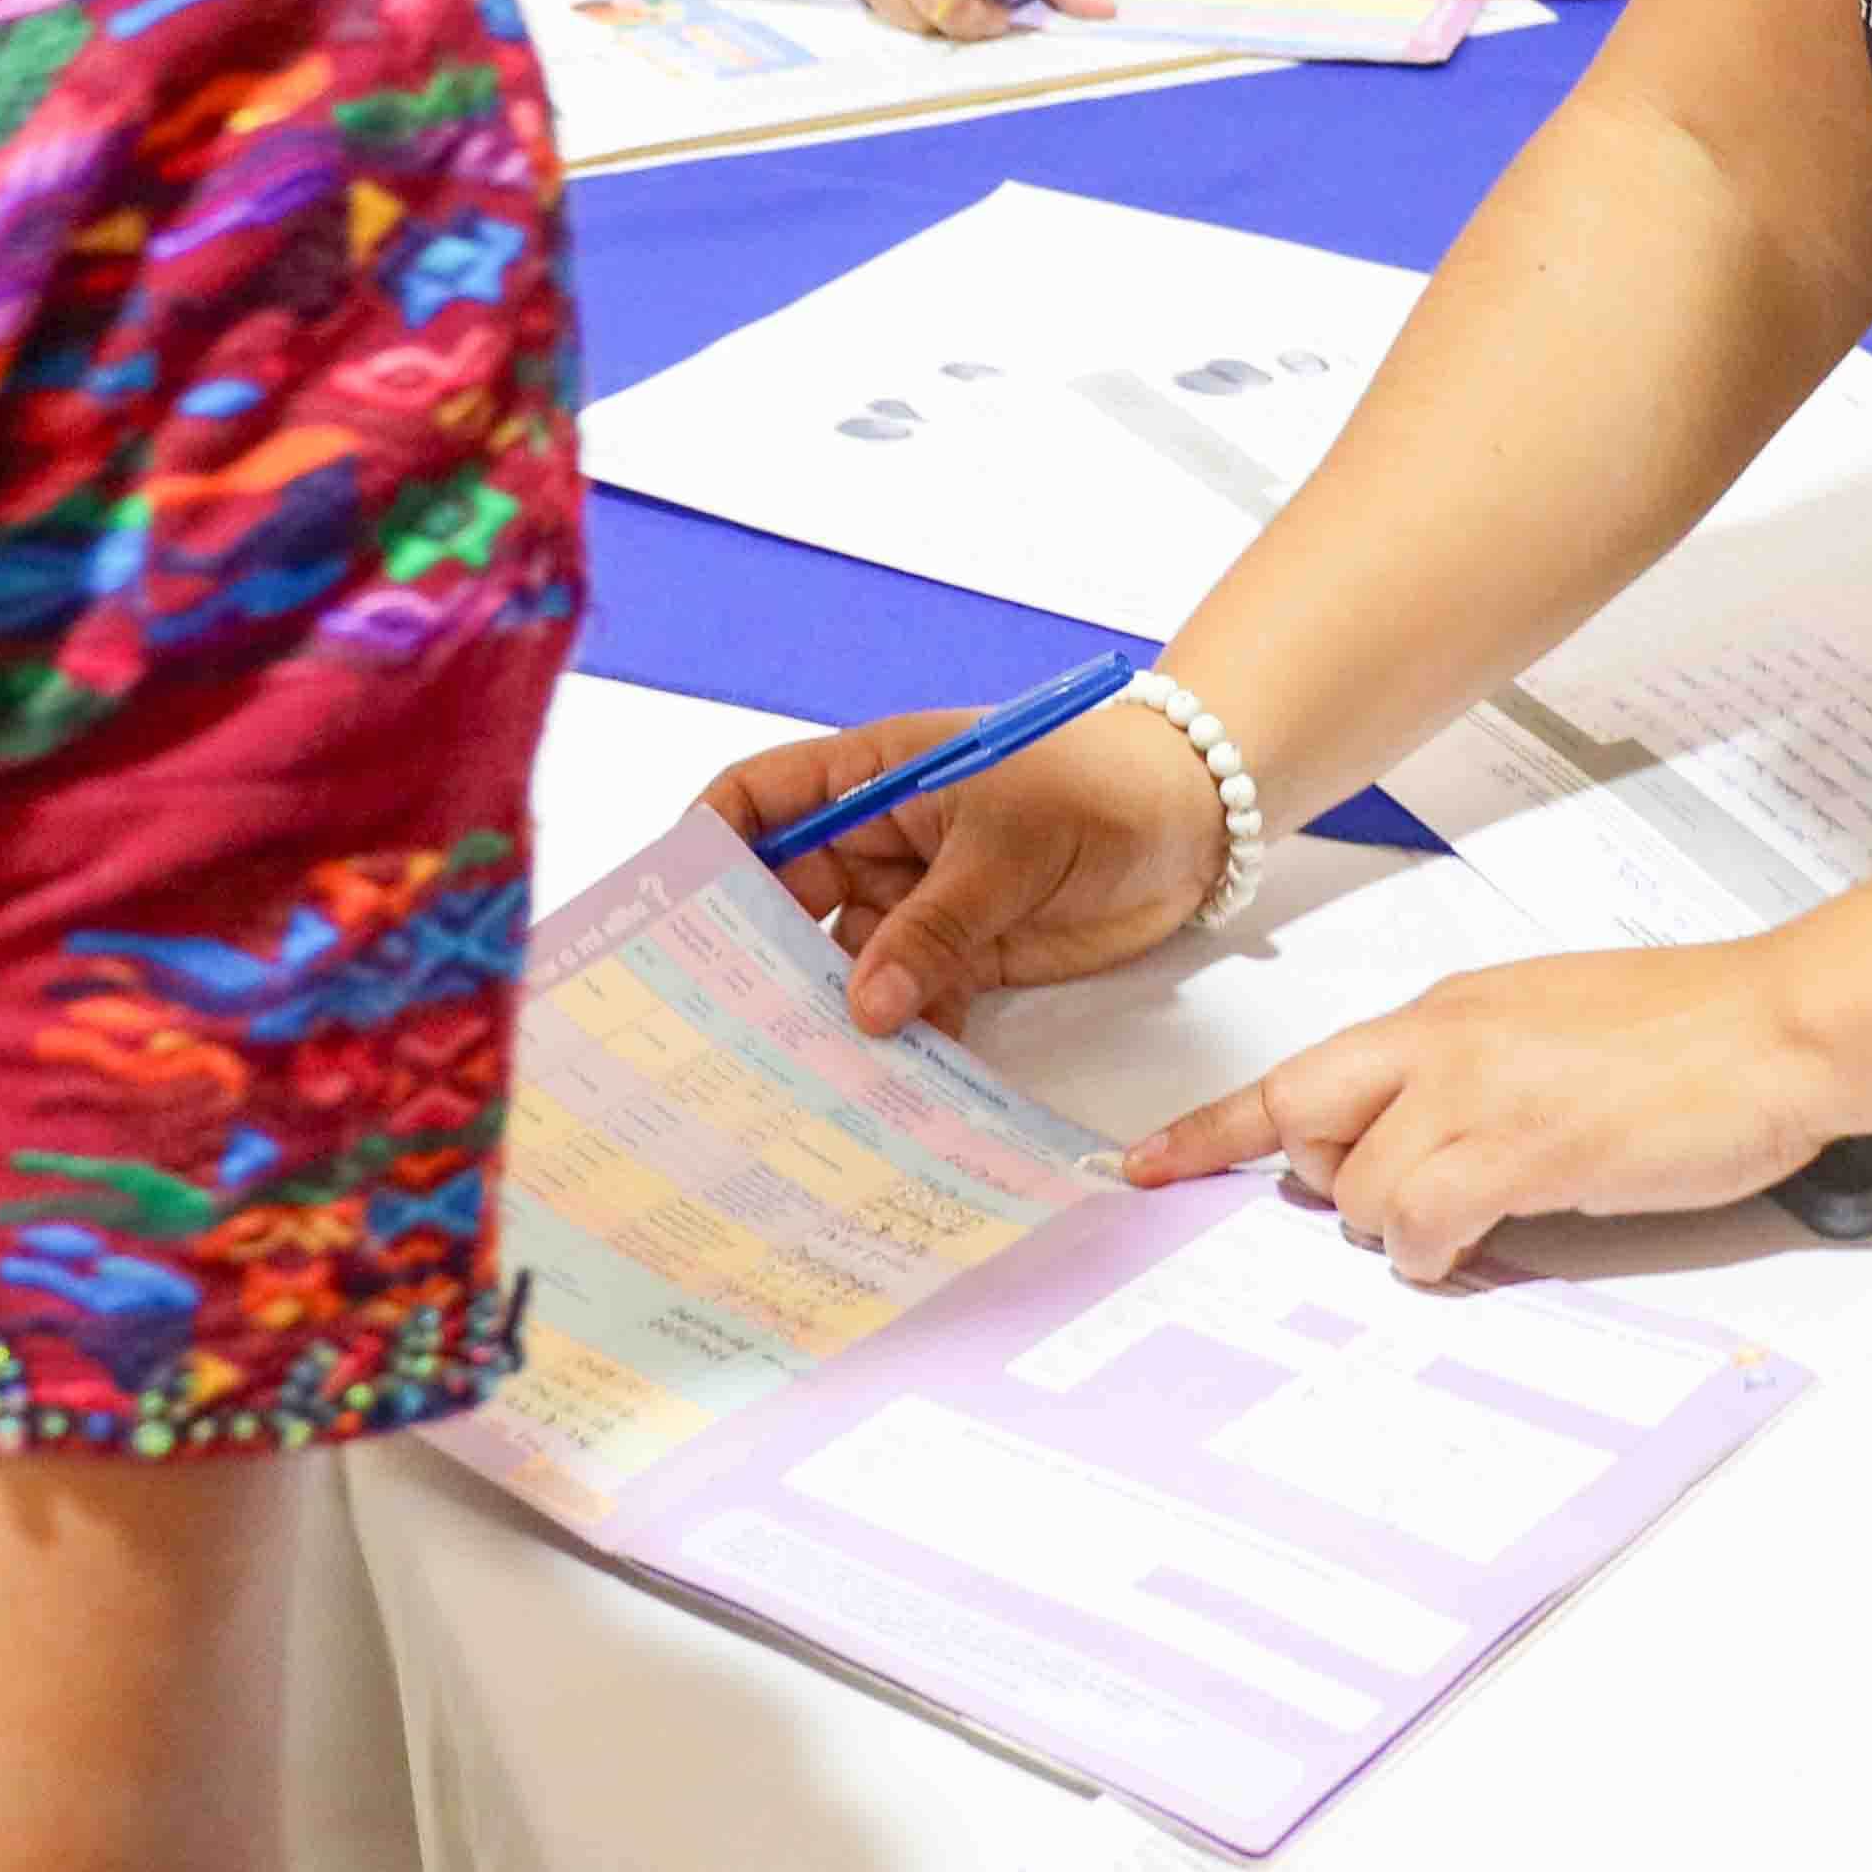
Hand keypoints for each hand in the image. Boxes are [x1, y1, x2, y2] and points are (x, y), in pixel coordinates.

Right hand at [708, 704, 1232, 1035]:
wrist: (1198, 819)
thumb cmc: (1099, 786)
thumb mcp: (1008, 847)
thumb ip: (935, 927)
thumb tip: (863, 1006)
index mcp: (872, 778)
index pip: (759, 800)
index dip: (709, 848)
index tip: (673, 916)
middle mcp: (880, 841)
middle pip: (787, 900)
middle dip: (757, 959)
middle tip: (721, 1031)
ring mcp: (920, 902)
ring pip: (847, 966)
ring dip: (829, 1017)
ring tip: (797, 1079)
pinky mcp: (966, 956)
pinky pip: (913, 1003)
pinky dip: (903, 1044)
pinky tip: (887, 1092)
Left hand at [1121, 938, 1851, 1282]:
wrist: (1780, 1024)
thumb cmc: (1695, 1033)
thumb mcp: (1555, 1029)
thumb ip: (1476, 1072)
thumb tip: (1435, 1138)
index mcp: (1448, 1011)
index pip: (1300, 1071)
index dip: (1212, 1127)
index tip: (1143, 1166)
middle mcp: (1442, 1042)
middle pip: (1303, 1121)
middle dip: (1324, 1180)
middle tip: (1394, 1201)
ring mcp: (1477, 1092)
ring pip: (1363, 1190)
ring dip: (1402, 1228)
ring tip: (1484, 1219)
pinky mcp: (1524, 1149)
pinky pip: (1424, 1221)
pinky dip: (1439, 1253)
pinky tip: (1485, 1247)